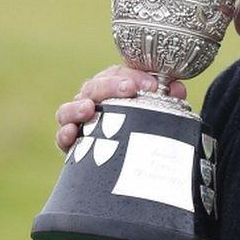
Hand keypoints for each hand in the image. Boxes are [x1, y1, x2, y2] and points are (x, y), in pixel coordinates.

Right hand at [53, 65, 187, 152]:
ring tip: (89, 109)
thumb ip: (167, 98)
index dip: (134, 75)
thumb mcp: (157, 112)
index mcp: (112, 88)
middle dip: (111, 86)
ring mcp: (79, 121)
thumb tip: (177, 89)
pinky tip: (72, 132)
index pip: (118, 73)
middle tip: (129, 89)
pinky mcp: (71, 144)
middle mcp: (93, 101)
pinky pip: (61, 137)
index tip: (152, 85)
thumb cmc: (143, 128)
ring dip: (77, 107)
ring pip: (69, 109)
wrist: (129, 166)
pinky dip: (64, 133)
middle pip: (94, 87)